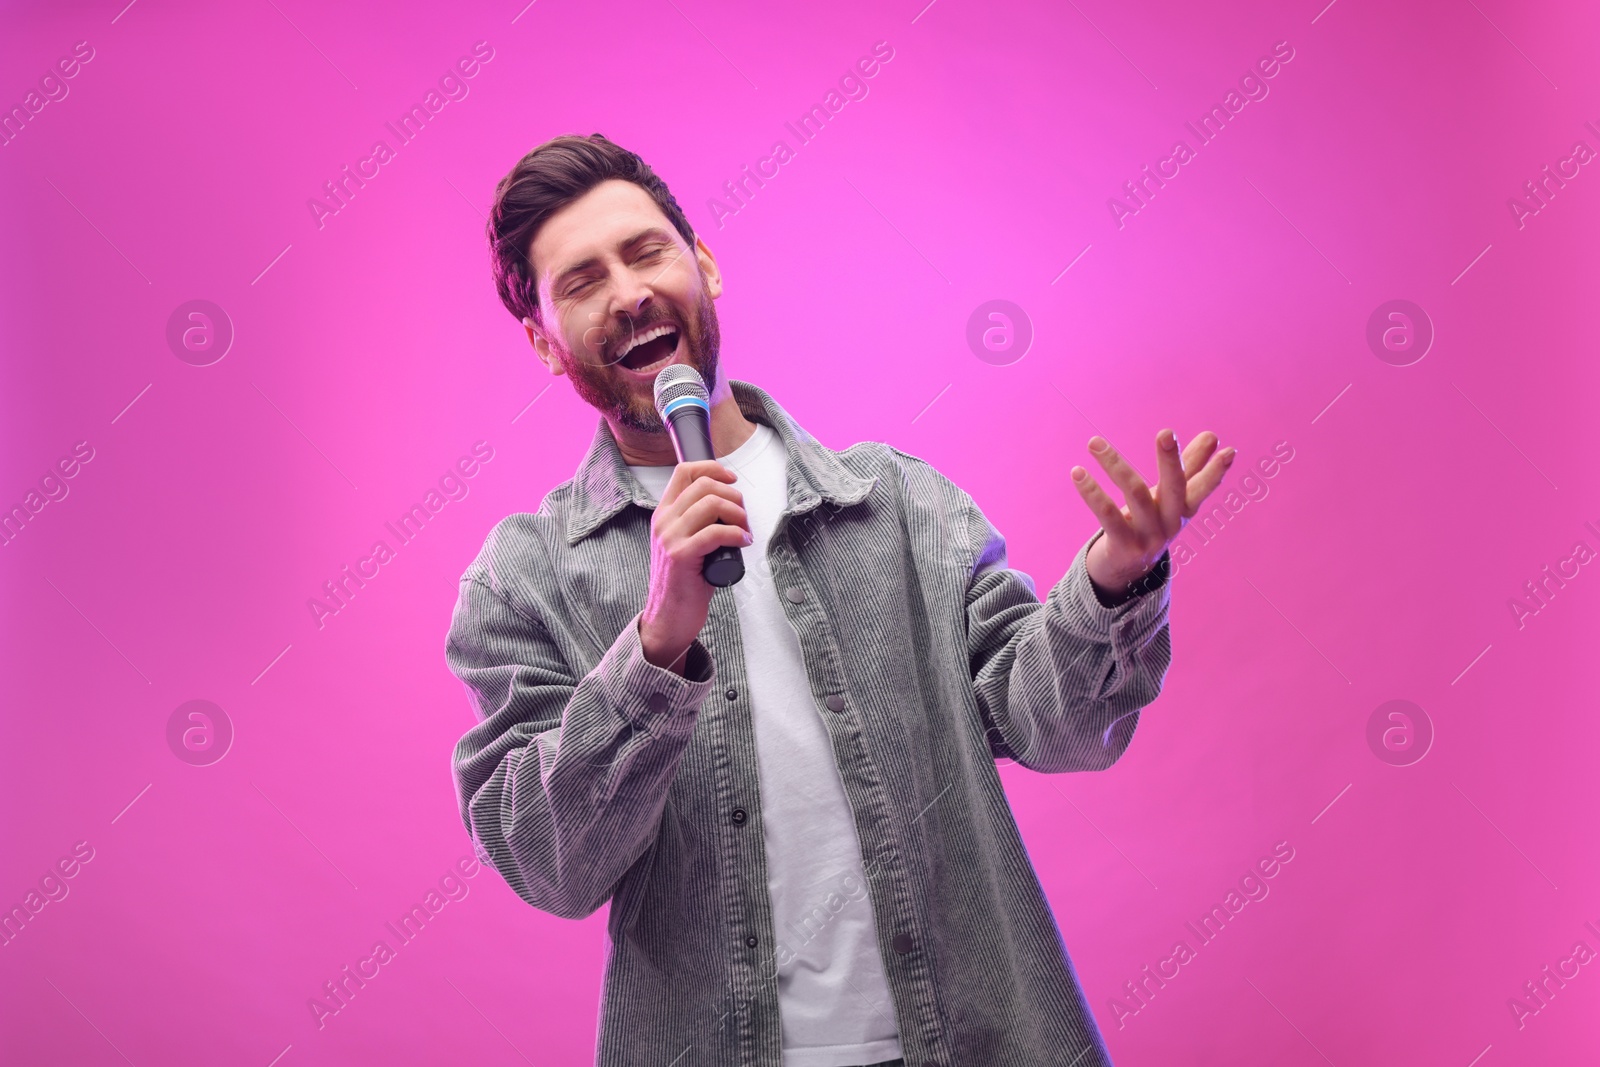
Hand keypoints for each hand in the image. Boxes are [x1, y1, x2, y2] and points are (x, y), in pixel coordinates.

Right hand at [639, 460, 752, 673]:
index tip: (732, 479)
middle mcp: (664, 521)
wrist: (669, 617)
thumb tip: (727, 502)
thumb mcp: (683, 542)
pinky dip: (737, 534)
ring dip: (738, 515)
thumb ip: (695, 521)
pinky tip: (744, 542)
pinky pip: (716, 532)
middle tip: (743, 518)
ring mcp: (670, 538)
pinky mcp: (681, 556)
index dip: (713, 468)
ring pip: (712, 504)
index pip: (684, 471)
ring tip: (745, 531)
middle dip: (734, 497)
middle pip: (704, 485)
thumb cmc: (684, 582)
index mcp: (663, 514)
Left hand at [1071, 429, 1234, 593]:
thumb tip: (1213, 436)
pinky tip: (1077, 472)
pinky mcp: (1123, 547)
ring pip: (1135, 495)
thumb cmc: (1151, 522)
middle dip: (1171, 460)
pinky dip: (1091, 492)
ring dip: (1115, 465)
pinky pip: (1107, 515)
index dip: (1215, 472)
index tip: (1229, 451)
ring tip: (1094, 442)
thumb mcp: (1170, 497)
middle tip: (1166, 432)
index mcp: (1184, 509)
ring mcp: (1149, 537)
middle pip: (1174, 488)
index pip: (1203, 487)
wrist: (1125, 569)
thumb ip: (1191, 466)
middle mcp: (1171, 523)